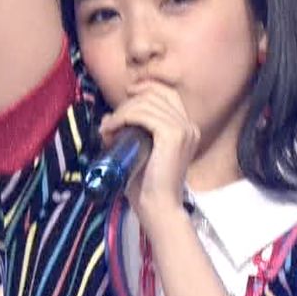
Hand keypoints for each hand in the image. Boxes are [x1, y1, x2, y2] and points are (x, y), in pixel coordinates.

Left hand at [98, 80, 197, 224]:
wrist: (158, 207)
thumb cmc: (147, 185)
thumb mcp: (139, 151)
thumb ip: (129, 133)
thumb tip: (107, 117)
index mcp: (186, 128)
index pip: (167, 93)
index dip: (146, 87)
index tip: (127, 94)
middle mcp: (189, 125)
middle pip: (155, 94)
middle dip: (129, 103)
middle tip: (111, 121)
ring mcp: (183, 129)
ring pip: (146, 103)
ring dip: (122, 112)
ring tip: (108, 129)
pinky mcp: (173, 135)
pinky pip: (143, 114)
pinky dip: (123, 117)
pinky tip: (112, 128)